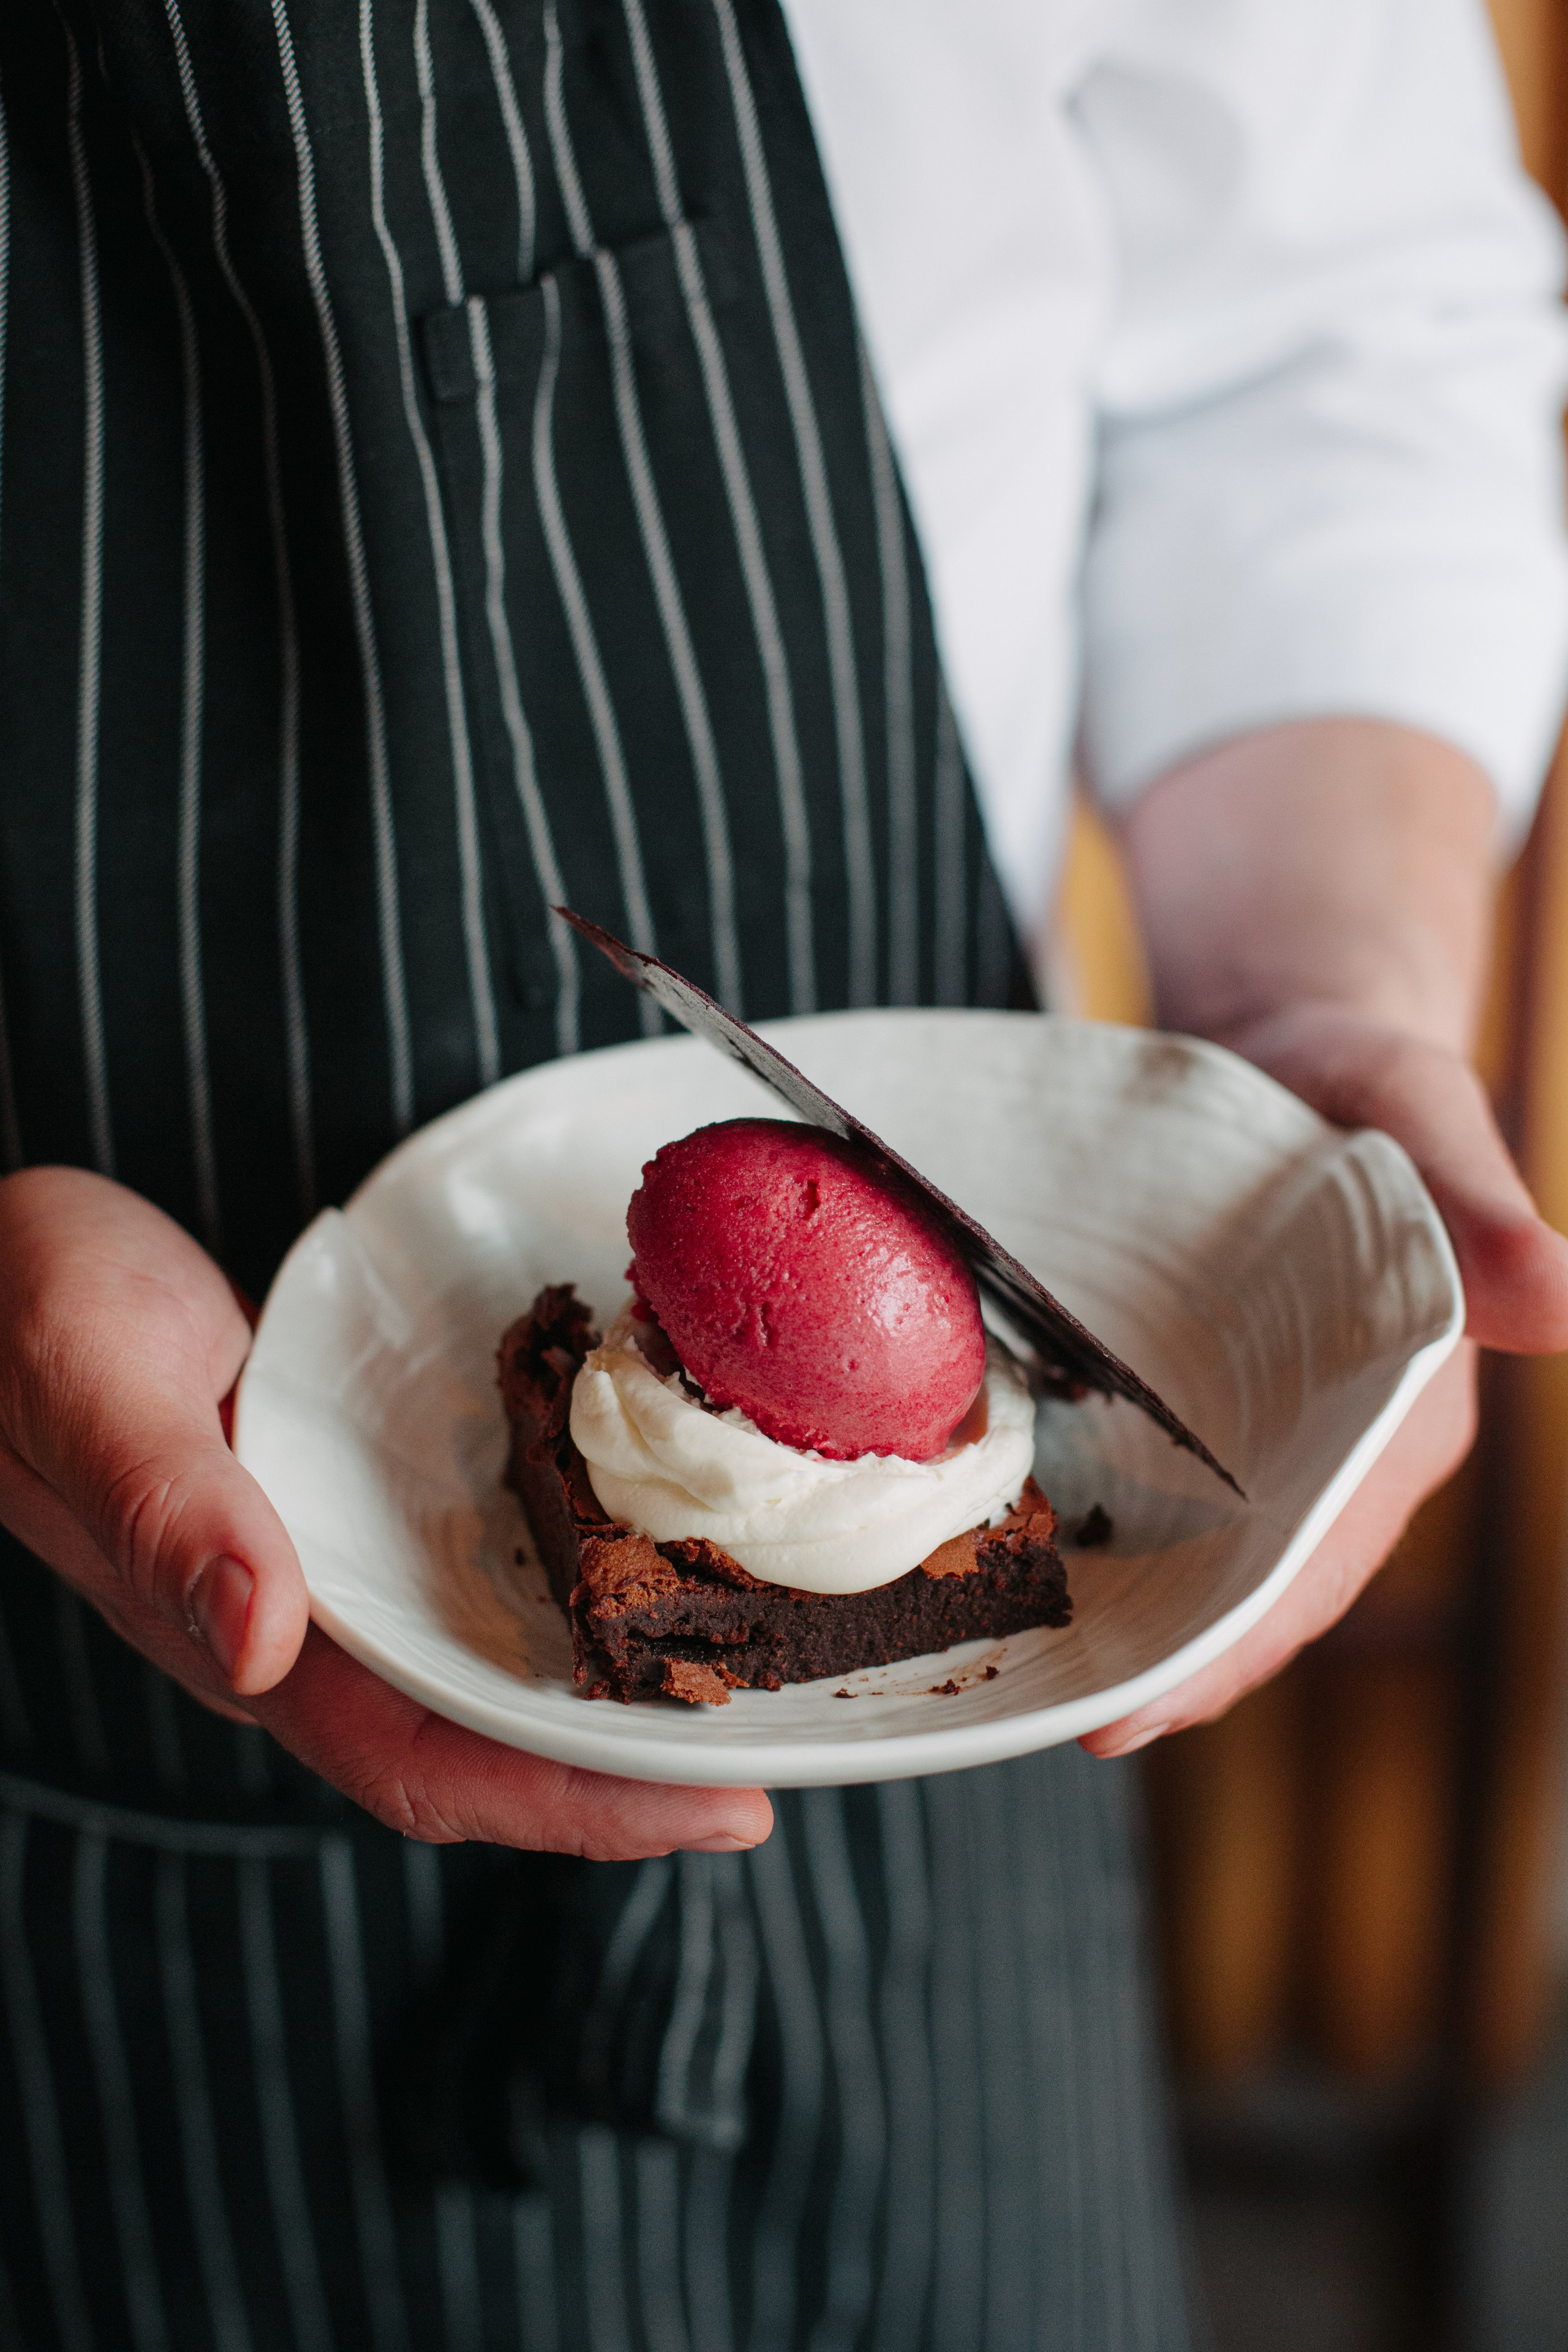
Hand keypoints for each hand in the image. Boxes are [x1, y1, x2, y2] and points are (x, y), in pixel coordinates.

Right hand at [0, 1167, 770, 1855]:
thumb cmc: (21, 1311)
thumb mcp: (92, 1375)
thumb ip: (170, 1502)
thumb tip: (264, 1637)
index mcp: (245, 1631)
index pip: (430, 1766)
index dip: (577, 1805)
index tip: (722, 1807)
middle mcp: (304, 1626)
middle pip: (491, 1741)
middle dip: (635, 1771)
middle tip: (791, 1747)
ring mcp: (329, 1569)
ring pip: (493, 1664)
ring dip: (619, 1685)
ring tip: (758, 1672)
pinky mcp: (347, 1501)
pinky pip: (475, 1572)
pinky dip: (570, 1583)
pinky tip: (643, 1553)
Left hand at [1081, 1003, 1567, 1758]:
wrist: (1296, 1049)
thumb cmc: (1366, 1085)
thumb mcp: (1420, 1111)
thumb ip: (1479, 1208)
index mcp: (1402, 1416)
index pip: (1318, 1563)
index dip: (1235, 1648)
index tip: (1140, 1712)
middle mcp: (1331, 1450)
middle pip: (1245, 1592)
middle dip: (1161, 1666)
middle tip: (1055, 1720)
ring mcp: (1260, 1438)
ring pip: (1192, 1562)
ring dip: (1116, 1622)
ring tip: (1010, 1674)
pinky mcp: (1196, 1408)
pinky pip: (1149, 1496)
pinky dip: (1090, 1540)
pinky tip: (1008, 1564)